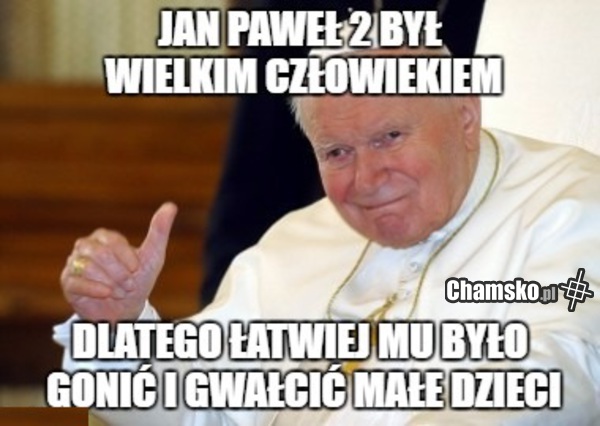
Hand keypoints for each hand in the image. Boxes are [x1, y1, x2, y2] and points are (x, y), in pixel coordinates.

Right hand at [60, 202, 177, 322]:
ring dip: (110, 283)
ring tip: (118, 291)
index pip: (112, 241)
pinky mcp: (68, 282)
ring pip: (87, 268)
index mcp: (104, 237)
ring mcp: (74, 264)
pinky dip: (95, 289)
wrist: (127, 309)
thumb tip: (170, 206)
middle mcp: (85, 246)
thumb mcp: (153, 256)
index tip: (136, 269)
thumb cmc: (138, 280)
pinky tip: (106, 294)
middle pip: (99, 253)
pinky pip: (75, 282)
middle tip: (129, 284)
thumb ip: (159, 230)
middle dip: (119, 273)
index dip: (127, 257)